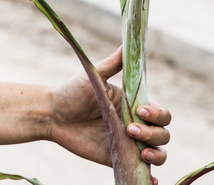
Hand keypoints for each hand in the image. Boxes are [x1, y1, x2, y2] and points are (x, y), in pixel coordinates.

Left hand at [48, 48, 170, 170]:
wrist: (50, 114)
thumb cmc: (72, 92)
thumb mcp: (94, 76)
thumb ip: (113, 63)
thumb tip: (128, 42)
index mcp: (134, 106)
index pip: (161, 114)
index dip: (157, 114)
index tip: (140, 110)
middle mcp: (135, 125)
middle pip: (163, 135)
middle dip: (154, 134)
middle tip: (130, 129)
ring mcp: (128, 144)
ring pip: (158, 153)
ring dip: (157, 155)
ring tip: (141, 152)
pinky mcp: (117, 159)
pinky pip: (139, 171)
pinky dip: (150, 178)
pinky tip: (150, 180)